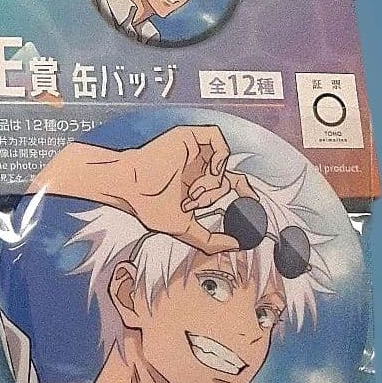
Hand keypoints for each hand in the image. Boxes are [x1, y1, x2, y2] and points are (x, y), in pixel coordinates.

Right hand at [114, 125, 256, 253]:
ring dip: (212, 185)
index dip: (245, 195)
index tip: (252, 208)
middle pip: (233, 175)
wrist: (129, 187)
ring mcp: (194, 152)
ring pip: (224, 165)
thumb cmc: (146, 205)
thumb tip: (234, 245)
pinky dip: (218, 158)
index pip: (229, 186)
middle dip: (241, 191)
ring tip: (191, 193)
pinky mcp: (190, 137)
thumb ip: (208, 240)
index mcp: (195, 185)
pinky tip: (205, 172)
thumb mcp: (183, 228)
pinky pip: (218, 141)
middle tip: (247, 200)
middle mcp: (197, 168)